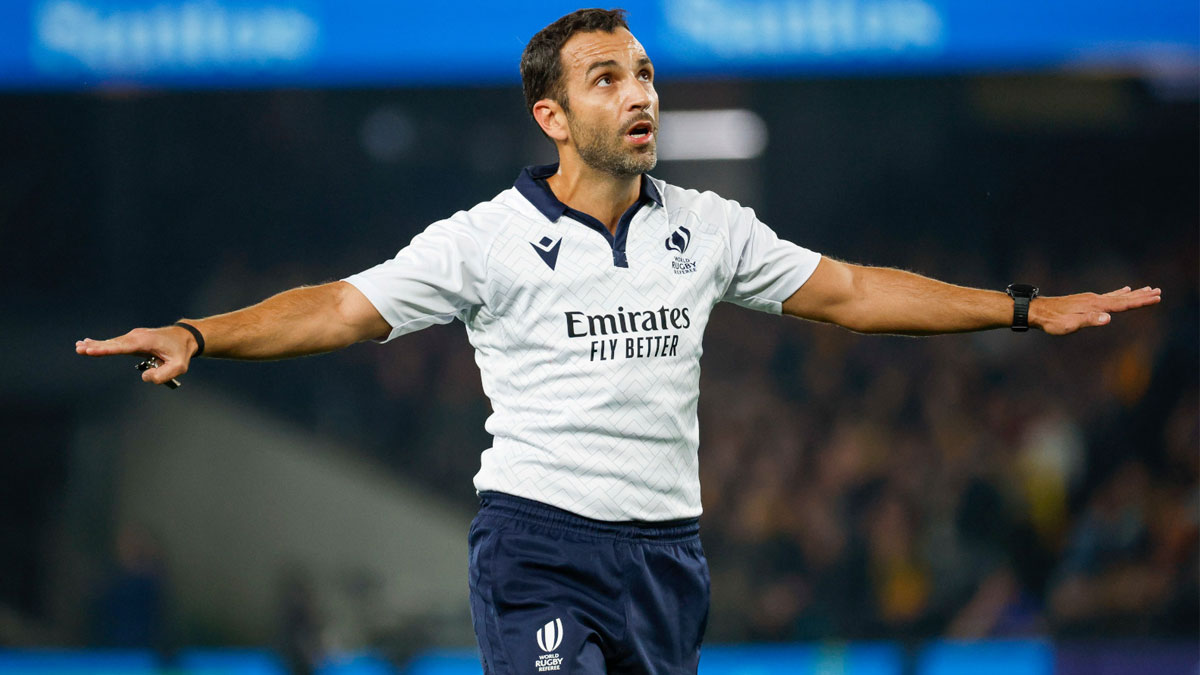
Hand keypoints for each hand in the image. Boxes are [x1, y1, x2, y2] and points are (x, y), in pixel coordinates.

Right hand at [76, 325, 197, 384]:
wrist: (185, 338)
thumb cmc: (181, 352)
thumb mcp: (179, 367)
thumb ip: (163, 375)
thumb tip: (144, 377)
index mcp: (145, 342)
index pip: (123, 347)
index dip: (106, 349)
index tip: (91, 349)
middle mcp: (137, 337)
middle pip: (113, 343)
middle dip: (96, 347)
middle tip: (79, 348)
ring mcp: (134, 336)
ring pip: (113, 343)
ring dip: (96, 345)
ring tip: (79, 347)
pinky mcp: (133, 340)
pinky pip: (116, 343)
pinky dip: (102, 344)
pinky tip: (89, 344)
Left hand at [1031, 286, 1160, 335]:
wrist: (1037, 311)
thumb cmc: (1052, 321)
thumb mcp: (1070, 325)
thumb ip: (1089, 321)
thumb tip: (1108, 318)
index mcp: (1095, 306)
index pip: (1123, 304)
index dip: (1141, 302)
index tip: (1157, 297)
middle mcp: (1095, 299)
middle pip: (1124, 298)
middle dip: (1142, 296)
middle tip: (1159, 292)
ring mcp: (1091, 299)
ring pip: (1118, 296)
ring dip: (1134, 293)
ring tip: (1147, 289)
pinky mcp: (1086, 300)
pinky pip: (1108, 295)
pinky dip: (1119, 293)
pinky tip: (1123, 290)